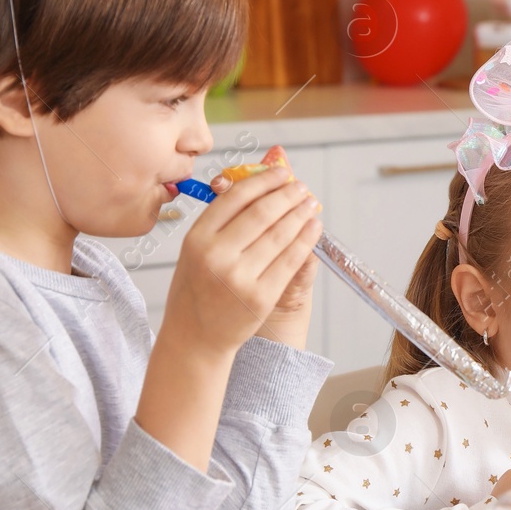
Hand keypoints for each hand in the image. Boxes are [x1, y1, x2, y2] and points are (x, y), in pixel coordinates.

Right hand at [162, 166, 323, 354]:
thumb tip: (260, 180)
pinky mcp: (261, 296)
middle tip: (301, 187)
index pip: (235, 197)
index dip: (263, 180)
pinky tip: (314, 228)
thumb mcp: (197, 249)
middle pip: (261, 212)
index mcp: (197, 238)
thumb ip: (223, 218)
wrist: (196, 337)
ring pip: (280, 234)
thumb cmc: (198, 288)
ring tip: (311, 203)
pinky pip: (290, 260)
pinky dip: (306, 239)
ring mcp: (239, 277)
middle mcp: (216, 255)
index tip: (281, 172)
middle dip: (287, 194)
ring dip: (301, 213)